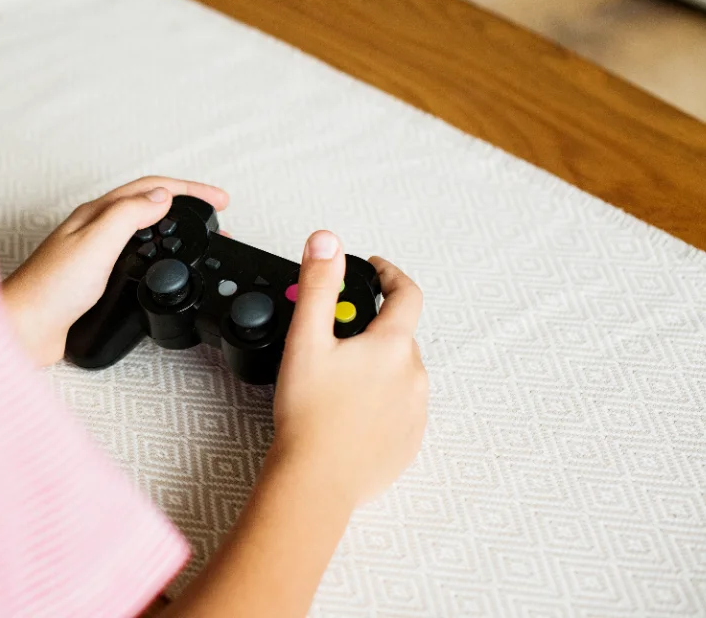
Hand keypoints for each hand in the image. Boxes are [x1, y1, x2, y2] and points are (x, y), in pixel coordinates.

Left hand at [2, 177, 228, 366]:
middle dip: (186, 203)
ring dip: (174, 226)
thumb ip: (128, 215)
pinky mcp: (95, 279)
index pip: (151, 188)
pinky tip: (163, 266)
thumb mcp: (95, 242)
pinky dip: (158, 253)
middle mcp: (95, 228)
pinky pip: (134, 256)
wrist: (24, 329)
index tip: (219, 199)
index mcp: (96, 213)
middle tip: (215, 213)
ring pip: (143, 229)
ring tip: (198, 233)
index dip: (189, 189)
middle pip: (149, 203)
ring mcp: (94, 253)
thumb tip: (161, 196)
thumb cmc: (49, 289)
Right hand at [271, 231, 427, 505]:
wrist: (317, 479)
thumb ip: (319, 285)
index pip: (406, 293)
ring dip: (374, 367)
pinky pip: (398, 408)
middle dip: (368, 329)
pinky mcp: (409, 441)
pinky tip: (346, 412)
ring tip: (334, 381)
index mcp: (392, 346)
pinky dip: (377, 401)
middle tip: (329, 339)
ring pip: (397, 372)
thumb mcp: (306, 339)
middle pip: (397, 335)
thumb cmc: (309, 415)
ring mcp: (415, 411)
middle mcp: (413, 376)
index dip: (388, 274)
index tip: (373, 269)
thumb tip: (327, 242)